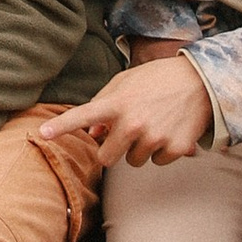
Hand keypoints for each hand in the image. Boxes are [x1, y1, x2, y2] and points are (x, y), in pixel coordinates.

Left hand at [36, 52, 212, 170]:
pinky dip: (162, 151)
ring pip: (133, 161)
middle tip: (126, 132)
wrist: (200, 82)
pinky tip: (170, 130)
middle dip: (112, 150)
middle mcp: (133, 123)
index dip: (61, 126)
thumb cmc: (156, 80)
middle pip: (107, 157)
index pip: (83, 116)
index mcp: (117, 103)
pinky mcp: (175, 148)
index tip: (42, 134)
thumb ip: (104, 105)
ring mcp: (155, 137)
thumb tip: (93, 133)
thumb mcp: (125, 84)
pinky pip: (158, 162)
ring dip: (139, 148)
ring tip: (154, 124)